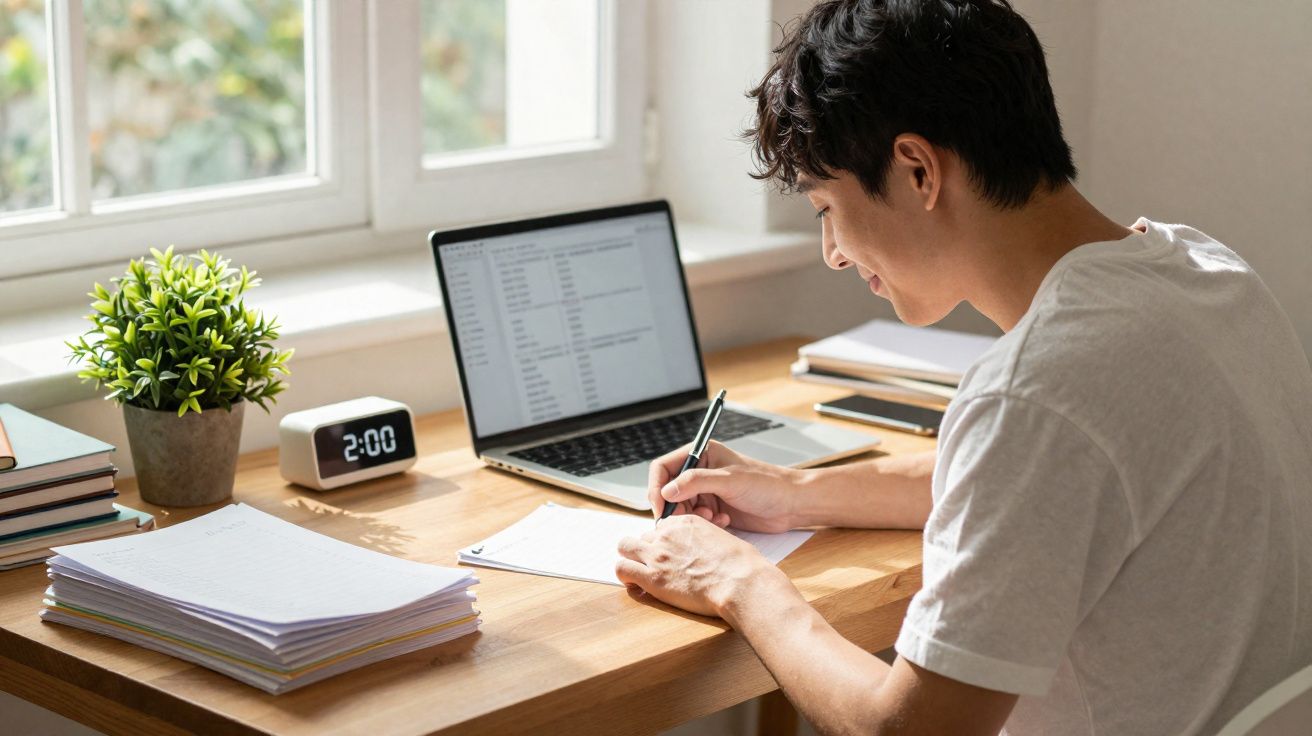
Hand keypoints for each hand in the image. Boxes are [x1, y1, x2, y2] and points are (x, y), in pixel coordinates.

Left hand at [616, 514, 786, 617]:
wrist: (740, 583)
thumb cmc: (741, 565)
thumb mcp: (723, 540)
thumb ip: (707, 540)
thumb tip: (709, 550)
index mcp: (686, 523)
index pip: (662, 527)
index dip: (664, 541)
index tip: (669, 553)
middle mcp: (668, 535)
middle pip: (643, 536)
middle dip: (647, 549)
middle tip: (656, 565)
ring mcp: (657, 555)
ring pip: (625, 546)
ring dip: (630, 557)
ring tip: (639, 572)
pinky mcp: (652, 577)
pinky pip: (622, 569)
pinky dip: (625, 575)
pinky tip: (635, 584)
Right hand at [648, 440, 803, 532]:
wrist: (791, 504)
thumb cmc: (767, 484)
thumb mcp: (729, 480)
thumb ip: (695, 482)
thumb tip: (666, 491)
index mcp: (701, 454)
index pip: (663, 467)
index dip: (657, 487)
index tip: (660, 506)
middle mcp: (700, 472)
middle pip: (668, 491)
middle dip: (675, 507)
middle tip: (688, 520)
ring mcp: (707, 491)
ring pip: (681, 508)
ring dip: (691, 518)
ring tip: (711, 519)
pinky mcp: (714, 509)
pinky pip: (695, 520)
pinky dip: (704, 524)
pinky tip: (723, 522)